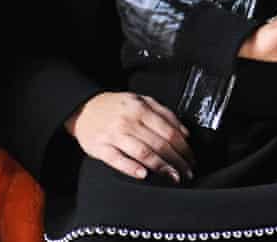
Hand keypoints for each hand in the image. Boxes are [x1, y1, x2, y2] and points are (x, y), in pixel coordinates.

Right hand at [65, 92, 194, 183]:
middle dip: (177, 160)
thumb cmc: (117, 106)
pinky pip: (118, 160)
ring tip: (173, 176)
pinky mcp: (100, 148)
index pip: (169, 131)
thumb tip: (185, 132)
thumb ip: (164, 114)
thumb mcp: (142, 101)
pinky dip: (131, 168)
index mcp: (141, 109)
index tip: (191, 158)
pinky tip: (143, 175)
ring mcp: (114, 135)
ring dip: (161, 167)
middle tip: (187, 172)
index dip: (183, 147)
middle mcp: (129, 121)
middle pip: (159, 144)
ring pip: (142, 153)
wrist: (84, 108)